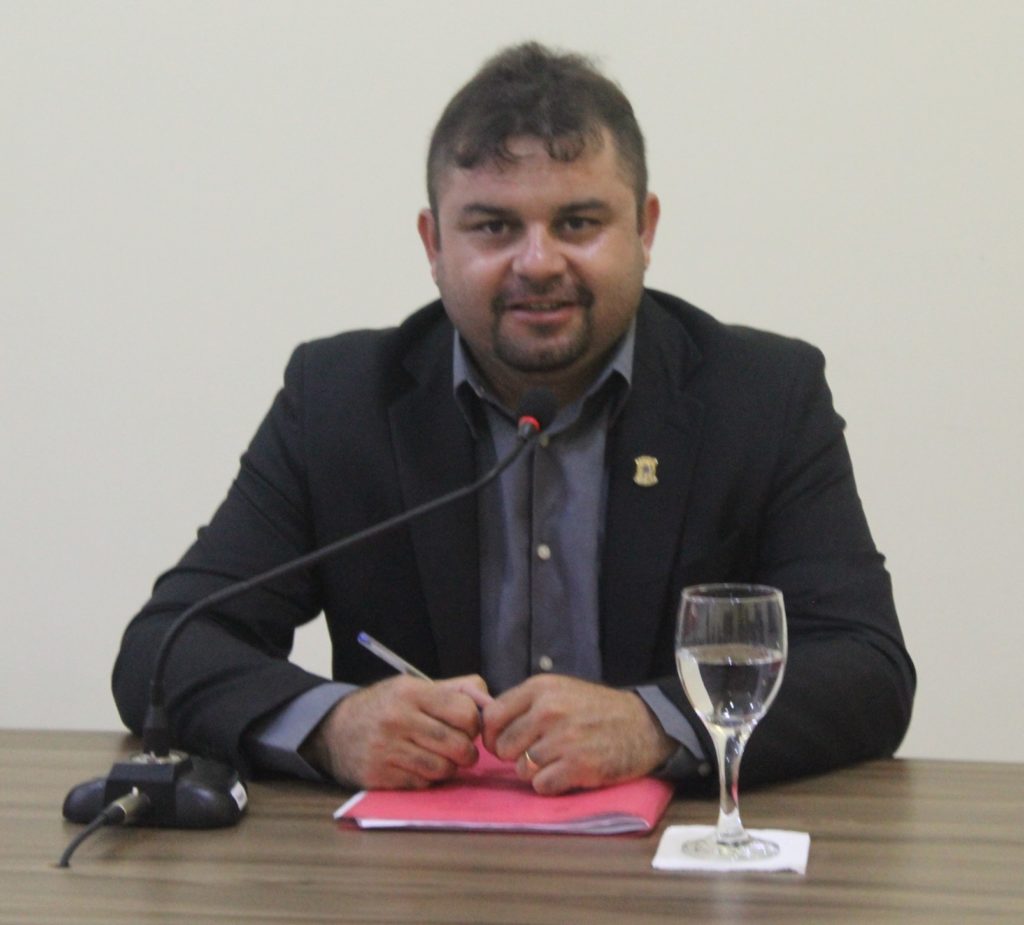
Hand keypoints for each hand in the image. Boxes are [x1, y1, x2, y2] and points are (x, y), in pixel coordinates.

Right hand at [301, 674, 491, 788]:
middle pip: (458, 744)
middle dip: (467, 751)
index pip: (464, 712)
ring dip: (449, 767)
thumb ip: (455, 690)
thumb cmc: (384, 706)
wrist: (334, 730)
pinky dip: (427, 779)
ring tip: (441, 758)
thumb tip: (490, 703)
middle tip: (461, 749)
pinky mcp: (379, 776)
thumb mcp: (413, 686)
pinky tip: (419, 767)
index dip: (473, 723)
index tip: (467, 726)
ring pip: (443, 768)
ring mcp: (387, 750)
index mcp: (411, 692)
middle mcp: (398, 719)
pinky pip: (422, 784)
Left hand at [481, 675, 675, 794]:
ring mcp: (563, 739)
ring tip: (557, 760)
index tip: (505, 741)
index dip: (493, 735)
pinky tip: (567, 773)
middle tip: (537, 753)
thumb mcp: (561, 690)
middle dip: (515, 755)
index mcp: (540, 688)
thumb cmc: (598, 709)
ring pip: (521, 769)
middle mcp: (548, 710)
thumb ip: (526, 703)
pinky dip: (551, 785)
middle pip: (504, 746)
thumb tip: (488, 724)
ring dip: (535, 771)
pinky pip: (541, 786)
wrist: (645, 725)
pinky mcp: (578, 766)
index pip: (493, 716)